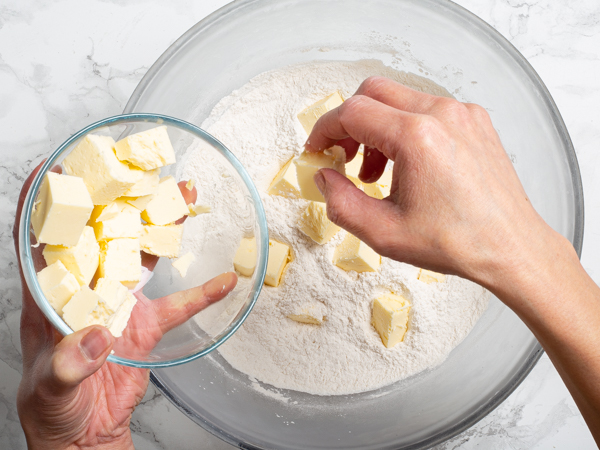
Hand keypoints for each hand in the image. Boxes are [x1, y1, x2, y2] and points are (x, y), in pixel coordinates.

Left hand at [13, 163, 236, 449]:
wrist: (85, 433)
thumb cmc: (53, 407)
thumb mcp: (50, 386)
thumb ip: (70, 362)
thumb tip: (97, 334)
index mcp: (51, 298)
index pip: (43, 243)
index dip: (46, 204)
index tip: (56, 168)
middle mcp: (86, 291)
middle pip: (103, 236)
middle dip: (119, 201)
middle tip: (139, 172)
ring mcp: (119, 304)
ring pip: (142, 256)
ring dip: (162, 228)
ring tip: (182, 199)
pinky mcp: (146, 325)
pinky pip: (179, 305)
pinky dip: (202, 295)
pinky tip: (223, 282)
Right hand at [308, 76, 599, 443]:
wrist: (510, 246)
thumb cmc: (455, 243)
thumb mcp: (383, 233)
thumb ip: (340, 202)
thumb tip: (324, 177)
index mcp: (416, 137)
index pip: (351, 112)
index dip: (324, 130)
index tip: (317, 150)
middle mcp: (441, 114)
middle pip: (373, 92)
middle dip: (348, 123)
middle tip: (342, 157)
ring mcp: (462, 113)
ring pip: (399, 99)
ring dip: (376, 127)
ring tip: (375, 171)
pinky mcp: (474, 120)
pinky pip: (426, 109)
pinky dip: (404, 128)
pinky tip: (406, 165)